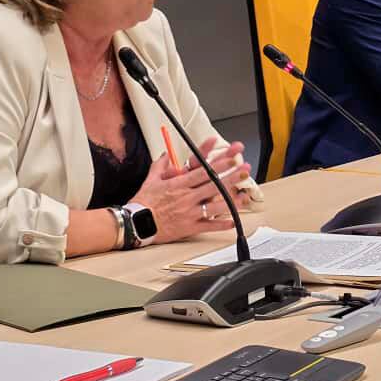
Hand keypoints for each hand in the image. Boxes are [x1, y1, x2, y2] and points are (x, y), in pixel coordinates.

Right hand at [131, 140, 252, 244]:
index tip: (231, 157)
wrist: (135, 224)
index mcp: (179, 185)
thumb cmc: (144, 202)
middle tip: (244, 170)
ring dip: (231, 201)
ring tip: (244, 196)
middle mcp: (187, 198)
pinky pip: (208, 226)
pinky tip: (232, 222)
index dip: (219, 164)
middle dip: (231, 177)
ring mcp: (189, 213)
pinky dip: (220, 224)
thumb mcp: (151, 179)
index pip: (203, 172)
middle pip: (213, 185)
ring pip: (214, 205)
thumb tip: (167, 154)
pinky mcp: (189, 227)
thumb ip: (161, 165)